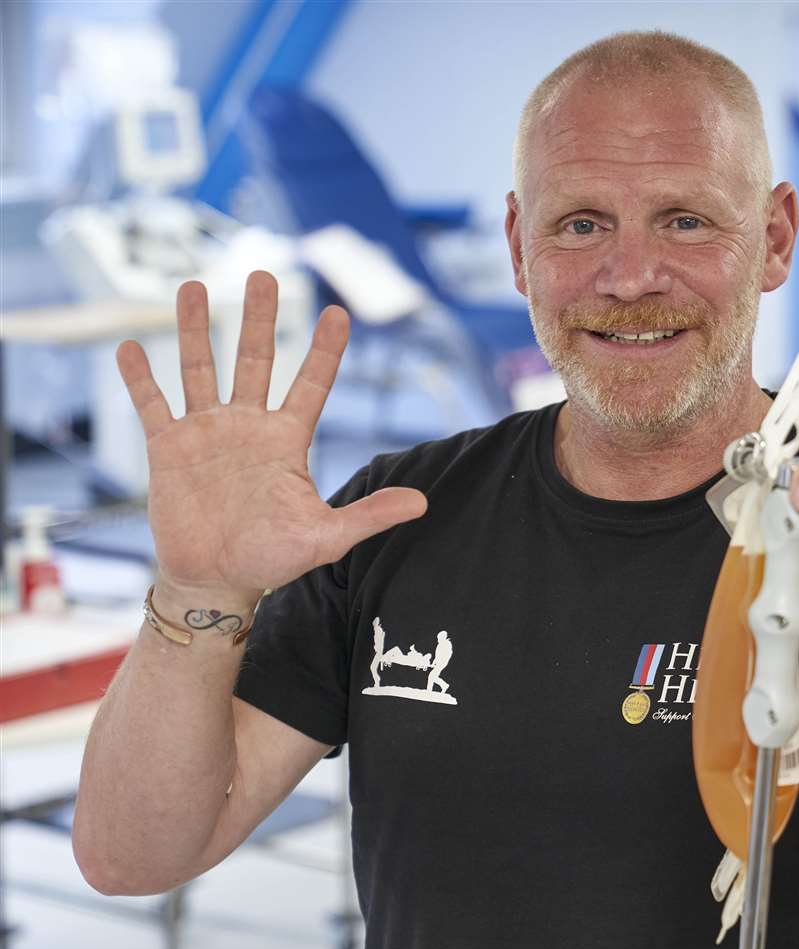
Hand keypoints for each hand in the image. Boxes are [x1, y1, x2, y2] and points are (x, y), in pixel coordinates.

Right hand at [118, 272, 425, 606]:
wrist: (217, 580)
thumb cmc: (273, 559)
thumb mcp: (326, 538)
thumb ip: (369, 515)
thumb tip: (423, 503)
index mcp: (288, 440)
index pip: (312, 384)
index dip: (326, 350)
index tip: (339, 312)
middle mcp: (248, 426)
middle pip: (256, 360)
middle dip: (260, 318)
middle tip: (264, 273)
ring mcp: (207, 432)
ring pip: (200, 369)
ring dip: (195, 329)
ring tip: (193, 286)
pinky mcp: (168, 448)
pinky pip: (153, 405)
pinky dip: (140, 377)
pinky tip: (129, 345)